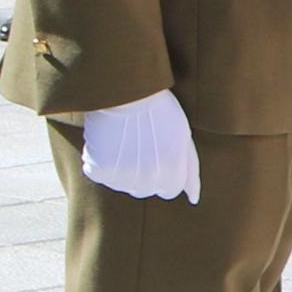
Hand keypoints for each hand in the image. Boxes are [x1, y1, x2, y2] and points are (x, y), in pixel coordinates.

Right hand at [75, 91, 199, 203]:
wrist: (126, 91)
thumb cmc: (159, 110)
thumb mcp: (183, 137)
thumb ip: (190, 170)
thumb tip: (194, 200)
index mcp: (172, 171)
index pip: (169, 191)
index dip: (165, 173)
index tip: (158, 154)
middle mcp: (149, 178)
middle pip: (144, 190)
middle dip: (144, 173)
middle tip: (139, 145)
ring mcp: (123, 176)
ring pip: (121, 184)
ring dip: (121, 168)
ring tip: (123, 140)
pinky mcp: (100, 169)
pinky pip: (97, 173)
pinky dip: (99, 160)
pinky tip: (106, 141)